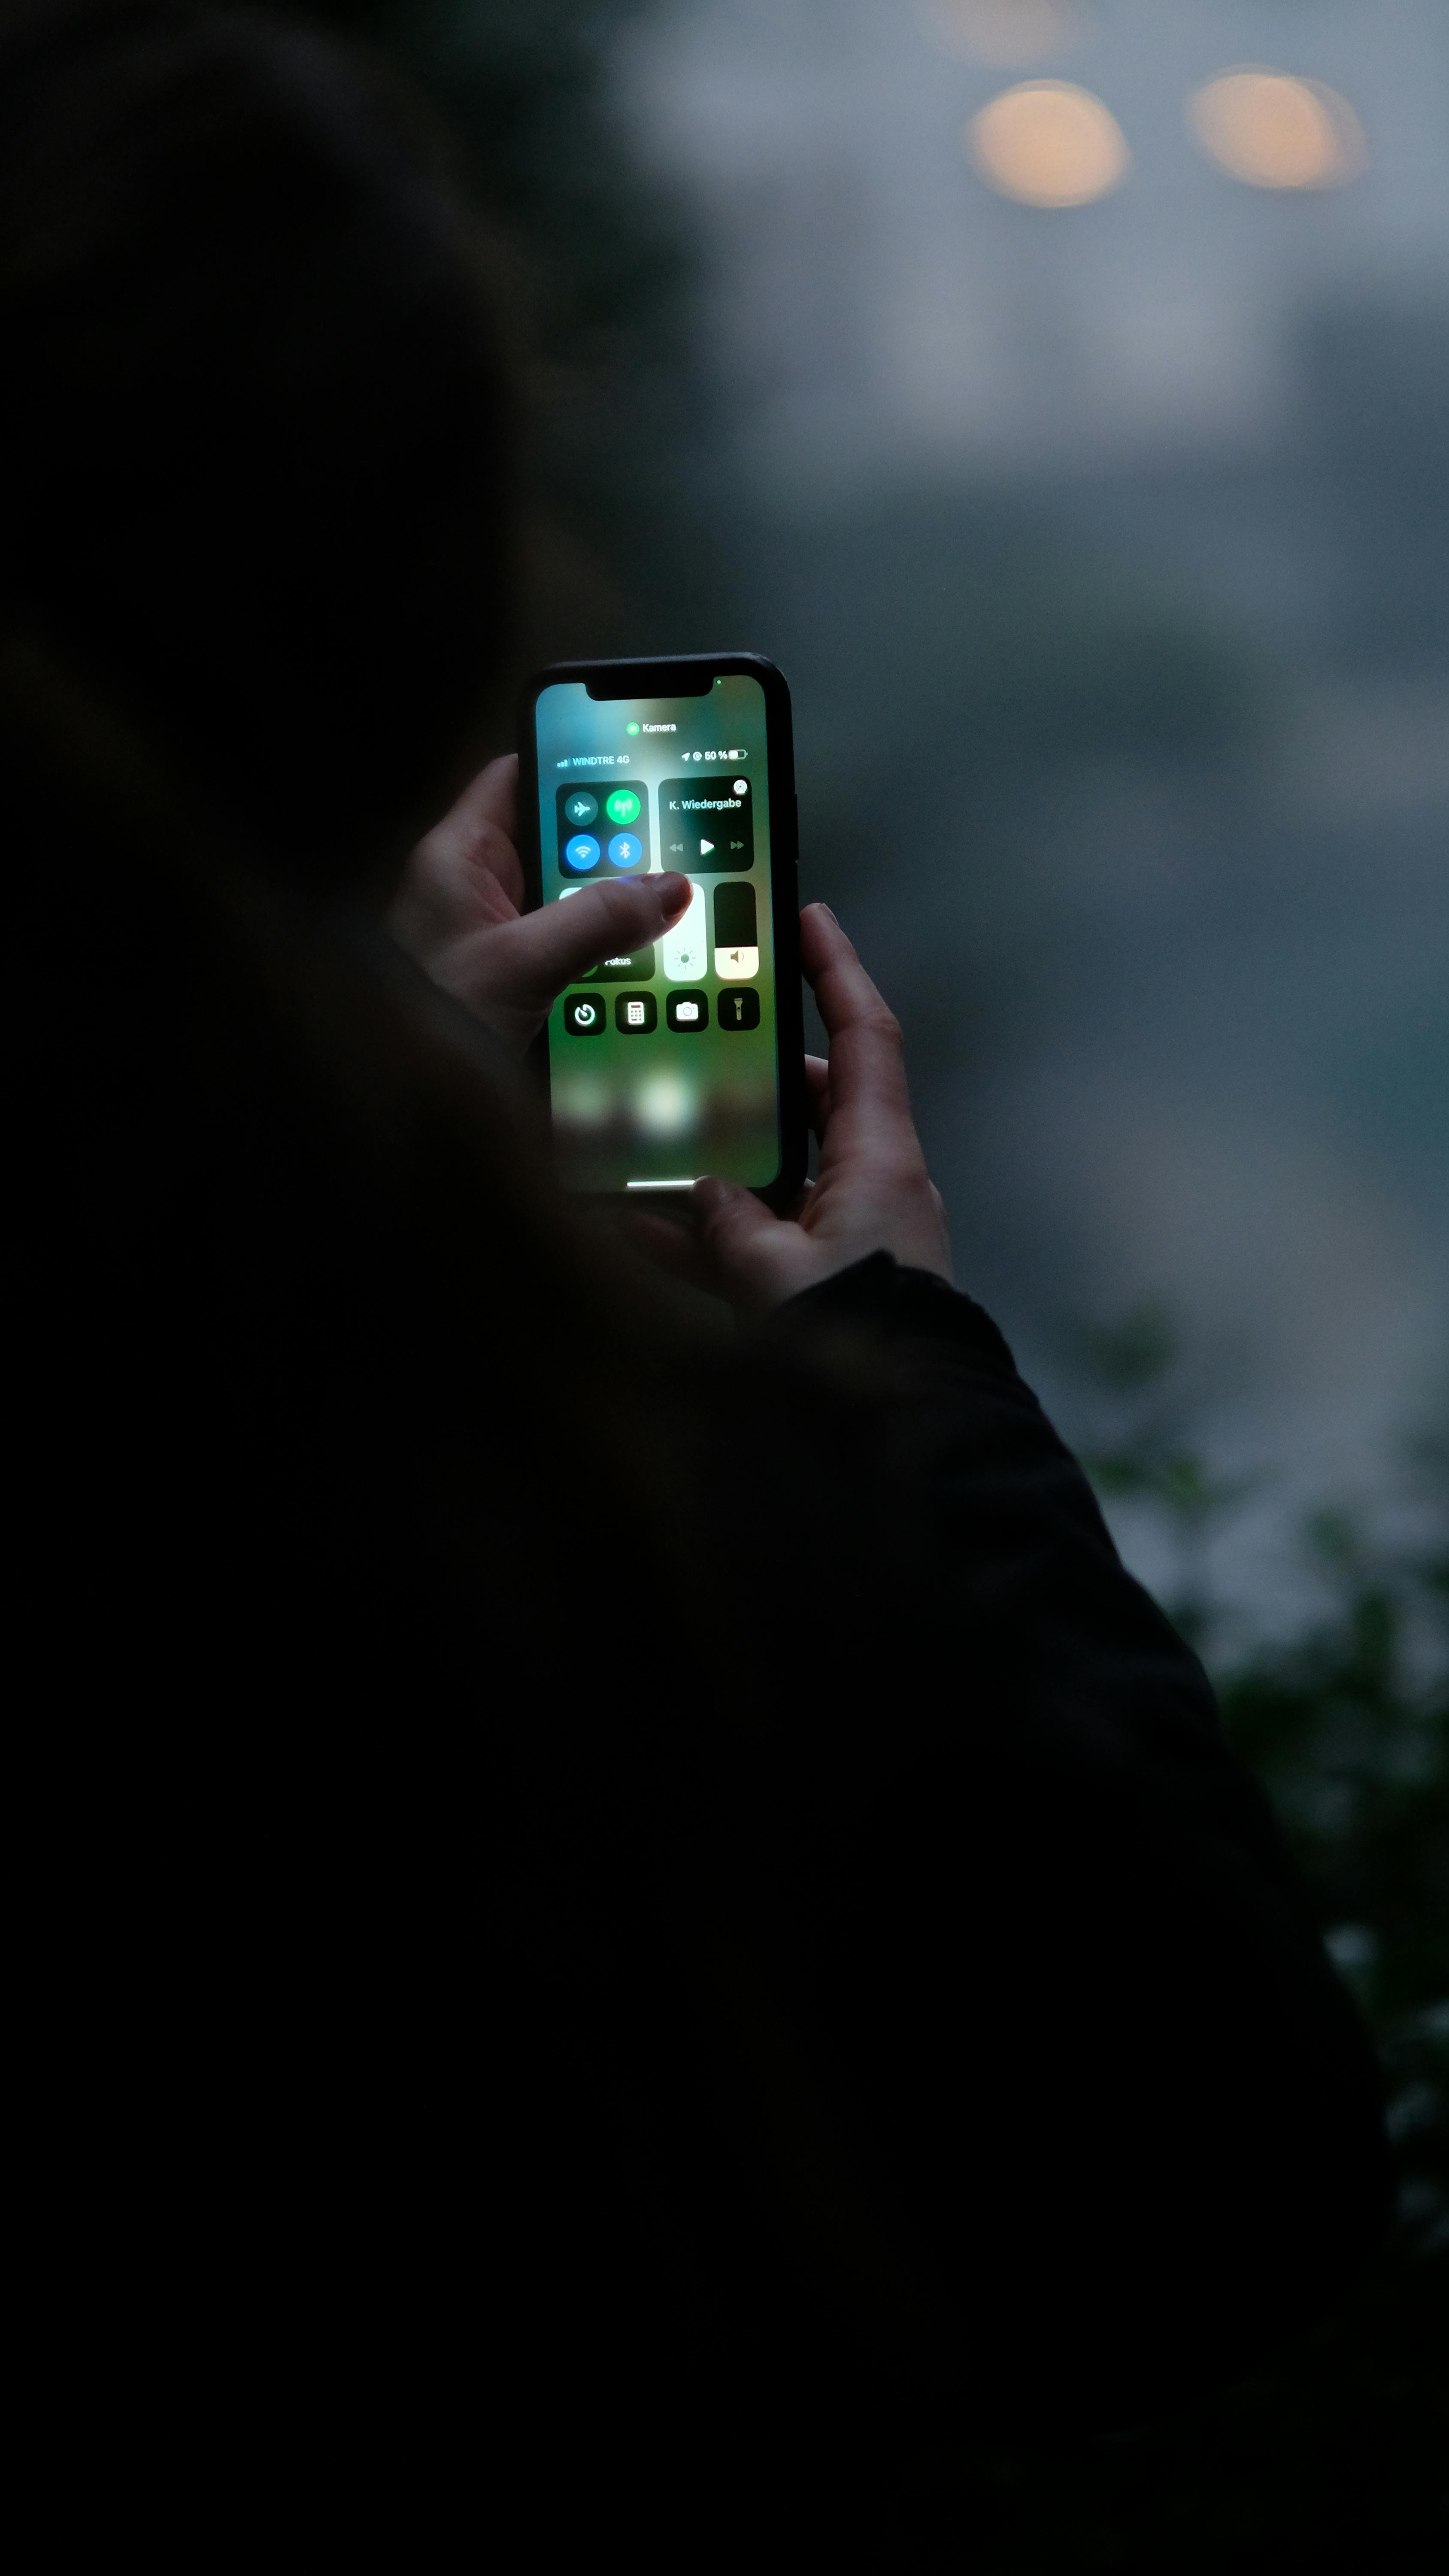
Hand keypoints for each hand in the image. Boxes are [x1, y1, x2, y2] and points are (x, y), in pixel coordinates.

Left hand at [389, 754, 690, 1054]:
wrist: (401, 1108)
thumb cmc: (430, 1024)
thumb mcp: (522, 964)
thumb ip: (597, 921)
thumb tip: (668, 888)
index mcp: (459, 859)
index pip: (519, 778)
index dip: (574, 765)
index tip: (636, 770)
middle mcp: (475, 891)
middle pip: (558, 845)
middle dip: (613, 855)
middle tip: (673, 858)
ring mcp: (496, 939)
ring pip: (571, 904)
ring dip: (615, 916)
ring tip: (668, 919)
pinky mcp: (513, 983)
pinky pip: (570, 953)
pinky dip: (604, 961)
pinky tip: (641, 972)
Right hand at [653, 904, 952, 1307]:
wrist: (907, 1430)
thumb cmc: (856, 1334)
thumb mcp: (773, 1270)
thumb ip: (728, 1221)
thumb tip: (700, 1189)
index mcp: (880, 1159)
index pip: (865, 1038)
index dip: (838, 973)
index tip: (809, 918)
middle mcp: (874, 1186)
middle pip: (812, 1102)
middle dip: (749, 1077)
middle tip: (694, 1043)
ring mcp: (853, 1234)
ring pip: (779, 1172)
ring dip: (718, 1163)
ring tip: (645, 1140)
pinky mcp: (831, 1280)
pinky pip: (765, 1238)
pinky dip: (712, 1235)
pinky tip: (640, 1233)